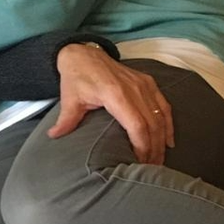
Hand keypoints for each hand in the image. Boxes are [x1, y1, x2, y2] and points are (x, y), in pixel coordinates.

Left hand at [48, 45, 175, 163]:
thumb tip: (53, 137)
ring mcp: (143, 84)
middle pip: (152, 124)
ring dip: (162, 140)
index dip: (142, 146)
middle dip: (154, 149)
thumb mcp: (70, 99)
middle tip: (151, 169)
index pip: (137, 125)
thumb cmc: (77, 77)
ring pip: (160, 116)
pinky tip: (169, 141)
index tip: (139, 163)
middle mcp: (134, 89)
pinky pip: (163, 105)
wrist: (84, 54)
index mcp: (115, 94)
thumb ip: (66, 120)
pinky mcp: (147, 82)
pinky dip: (168, 123)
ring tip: (159, 161)